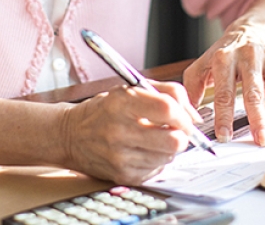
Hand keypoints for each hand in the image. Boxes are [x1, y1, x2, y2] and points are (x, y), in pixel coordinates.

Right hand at [59, 81, 200, 184]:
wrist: (70, 135)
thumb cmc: (105, 110)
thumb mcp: (131, 88)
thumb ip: (168, 92)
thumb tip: (194, 116)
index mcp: (121, 102)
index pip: (167, 109)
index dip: (184, 115)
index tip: (186, 118)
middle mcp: (119, 130)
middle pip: (174, 140)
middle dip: (181, 136)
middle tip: (175, 131)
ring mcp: (120, 156)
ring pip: (169, 157)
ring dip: (168, 149)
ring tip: (153, 139)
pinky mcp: (122, 175)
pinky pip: (157, 170)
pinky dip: (156, 161)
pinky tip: (142, 151)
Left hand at [183, 19, 264, 146]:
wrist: (253, 30)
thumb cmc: (226, 54)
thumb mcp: (204, 64)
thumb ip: (193, 87)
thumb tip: (190, 114)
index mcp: (225, 58)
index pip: (224, 92)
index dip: (224, 117)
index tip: (224, 136)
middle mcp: (249, 56)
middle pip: (254, 94)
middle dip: (257, 120)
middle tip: (258, 140)